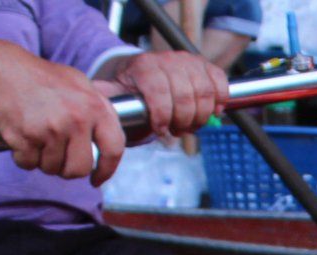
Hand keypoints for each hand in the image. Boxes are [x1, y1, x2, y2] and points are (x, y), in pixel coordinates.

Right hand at [0, 38, 124, 183]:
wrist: (3, 67)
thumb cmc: (44, 77)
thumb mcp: (81, 84)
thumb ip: (100, 109)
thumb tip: (112, 139)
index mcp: (95, 108)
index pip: (114, 150)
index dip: (106, 170)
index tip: (96, 179)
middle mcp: (77, 120)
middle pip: (79, 169)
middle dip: (68, 170)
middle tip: (58, 158)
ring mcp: (51, 129)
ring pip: (53, 168)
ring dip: (44, 161)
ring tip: (38, 141)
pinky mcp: (26, 136)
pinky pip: (28, 163)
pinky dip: (24, 158)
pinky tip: (23, 140)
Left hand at [103, 50, 226, 140]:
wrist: (148, 70)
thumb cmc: (134, 86)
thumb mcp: (117, 90)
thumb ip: (108, 95)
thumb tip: (96, 98)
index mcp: (145, 66)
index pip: (160, 93)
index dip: (163, 117)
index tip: (162, 131)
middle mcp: (168, 59)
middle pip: (186, 97)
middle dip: (183, 121)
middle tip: (177, 132)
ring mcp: (189, 61)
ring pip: (205, 94)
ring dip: (201, 117)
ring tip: (190, 125)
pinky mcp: (206, 65)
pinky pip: (220, 83)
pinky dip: (220, 101)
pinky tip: (212, 112)